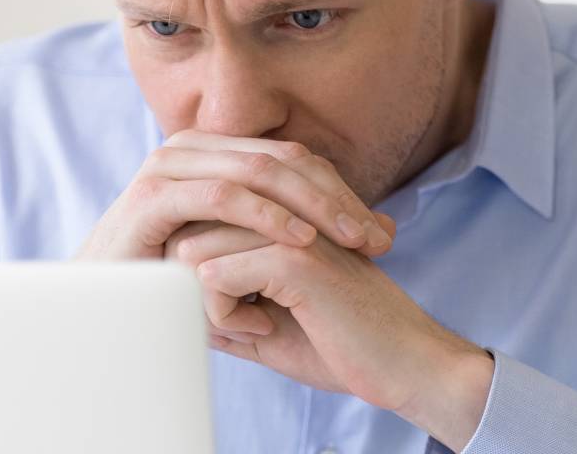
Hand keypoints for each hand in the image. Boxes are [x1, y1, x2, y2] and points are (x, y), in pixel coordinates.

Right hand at [74, 130, 393, 260]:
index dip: (344, 192)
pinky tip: (300, 240)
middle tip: (377, 237)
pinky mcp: (153, 195)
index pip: (295, 160)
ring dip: (312, 204)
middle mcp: (192, 149)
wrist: (100, 307)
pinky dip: (266, 215)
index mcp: (214, 154)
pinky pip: (222, 195)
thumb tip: (383, 225)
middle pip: (284, 160)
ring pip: (258, 170)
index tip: (383, 233)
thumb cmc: (174, 284)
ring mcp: (169, 167)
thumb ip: (292, 233)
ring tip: (350, 238)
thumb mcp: (242, 253)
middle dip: (337, 198)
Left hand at [172, 224, 493, 449]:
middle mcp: (282, 210)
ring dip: (207, 304)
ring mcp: (289, 227)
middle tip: (239, 323)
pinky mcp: (293, 257)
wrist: (406, 365)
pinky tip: (265, 329)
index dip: (195, 273)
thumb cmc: (343, 346)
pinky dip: (225, 315)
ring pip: (191, 251)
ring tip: (253, 325)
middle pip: (185, 231)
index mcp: (279, 217)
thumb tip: (171, 301)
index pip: (196, 223)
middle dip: (192, 288)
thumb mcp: (270, 324)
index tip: (234, 312)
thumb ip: (225, 304)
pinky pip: (213, 276)